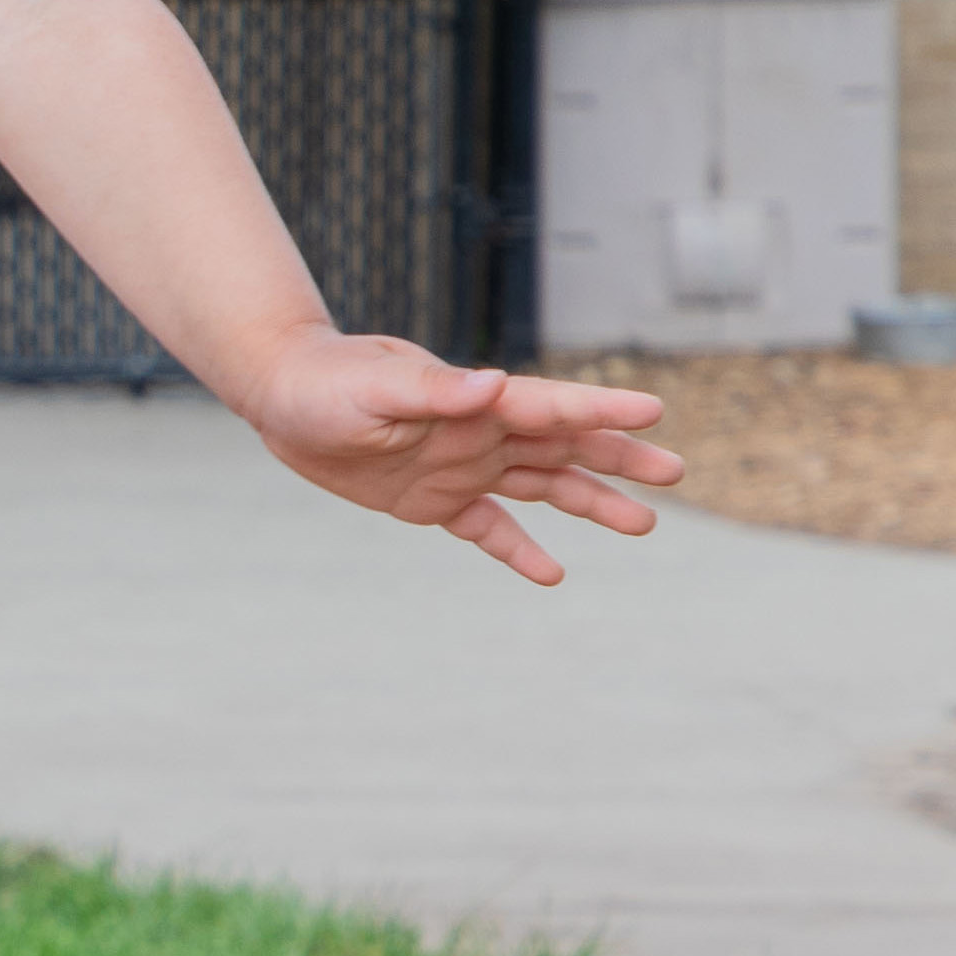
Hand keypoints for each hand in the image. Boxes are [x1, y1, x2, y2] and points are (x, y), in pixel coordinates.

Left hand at [232, 330, 677, 585]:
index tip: (655, 409)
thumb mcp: (372, 385)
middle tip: (674, 472)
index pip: (551, 404)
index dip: (601, 407)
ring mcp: (462, 466)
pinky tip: (553, 574)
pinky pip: (487, 527)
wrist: (281, 396)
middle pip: (564, 447)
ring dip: (590, 502)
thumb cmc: (325, 381)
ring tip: (643, 523)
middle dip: (618, 458)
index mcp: (476, 401)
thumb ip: (431, 389)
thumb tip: (491, 384)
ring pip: (542, 486)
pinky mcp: (434, 499)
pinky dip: (518, 549)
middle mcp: (480, 432)